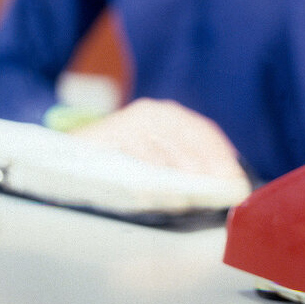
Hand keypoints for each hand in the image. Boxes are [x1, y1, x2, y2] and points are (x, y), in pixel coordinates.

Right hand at [71, 98, 248, 184]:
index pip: (205, 132)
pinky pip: (137, 152)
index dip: (223, 156)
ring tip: (195, 192)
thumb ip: (183, 166)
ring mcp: (133, 119)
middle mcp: (154, 111)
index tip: (236, 179)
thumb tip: (222, 187)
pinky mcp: (113, 131)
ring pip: (165, 144)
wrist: (68, 155)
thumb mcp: (156, 158)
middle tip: (220, 188)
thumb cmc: (120, 163)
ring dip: (182, 170)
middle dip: (207, 164)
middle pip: (190, 136)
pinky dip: (150, 171)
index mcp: (170, 115)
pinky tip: (161, 189)